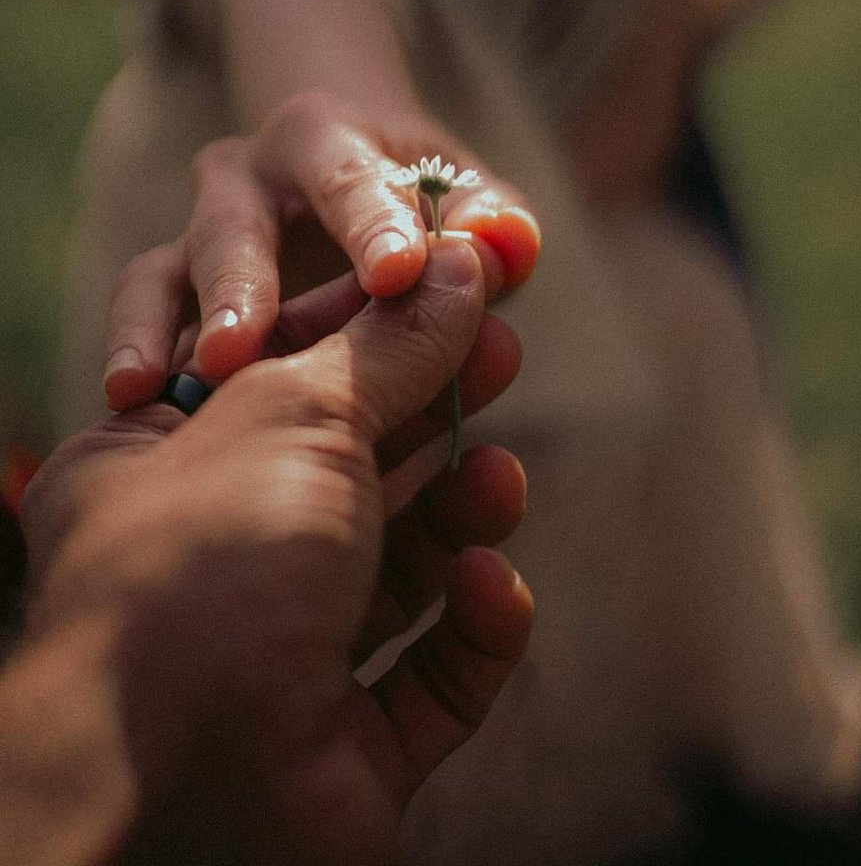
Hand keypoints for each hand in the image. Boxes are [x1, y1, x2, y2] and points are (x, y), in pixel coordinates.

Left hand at [22, 241, 531, 863]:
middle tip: (502, 354)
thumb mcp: (296, 416)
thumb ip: (390, 343)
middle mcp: (211, 564)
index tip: (452, 286)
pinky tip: (493, 590)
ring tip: (500, 480)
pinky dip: (470, 633)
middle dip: (430, 411)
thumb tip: (461, 263)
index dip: (371, 321)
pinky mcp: (339, 748)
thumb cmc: (205, 572)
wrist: (176, 797)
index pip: (277, 372)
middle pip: (346, 469)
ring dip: (458, 520)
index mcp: (157, 472)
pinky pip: (424, 680)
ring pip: (395, 573)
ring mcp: (274, 662)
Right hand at [103, 90, 540, 408]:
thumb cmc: (420, 200)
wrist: (350, 180)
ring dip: (167, 326)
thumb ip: (492, 223)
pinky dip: (134, 347)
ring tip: (163, 387)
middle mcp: (249, 176)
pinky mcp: (171, 279)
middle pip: (236, 224)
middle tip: (243, 351)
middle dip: (243, 286)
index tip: (398, 274)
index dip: (374, 225)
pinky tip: (129, 399)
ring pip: (167, 266)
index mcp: (328, 141)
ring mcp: (201, 228)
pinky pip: (141, 305)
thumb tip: (507, 244)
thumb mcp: (467, 198)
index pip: (351, 179)